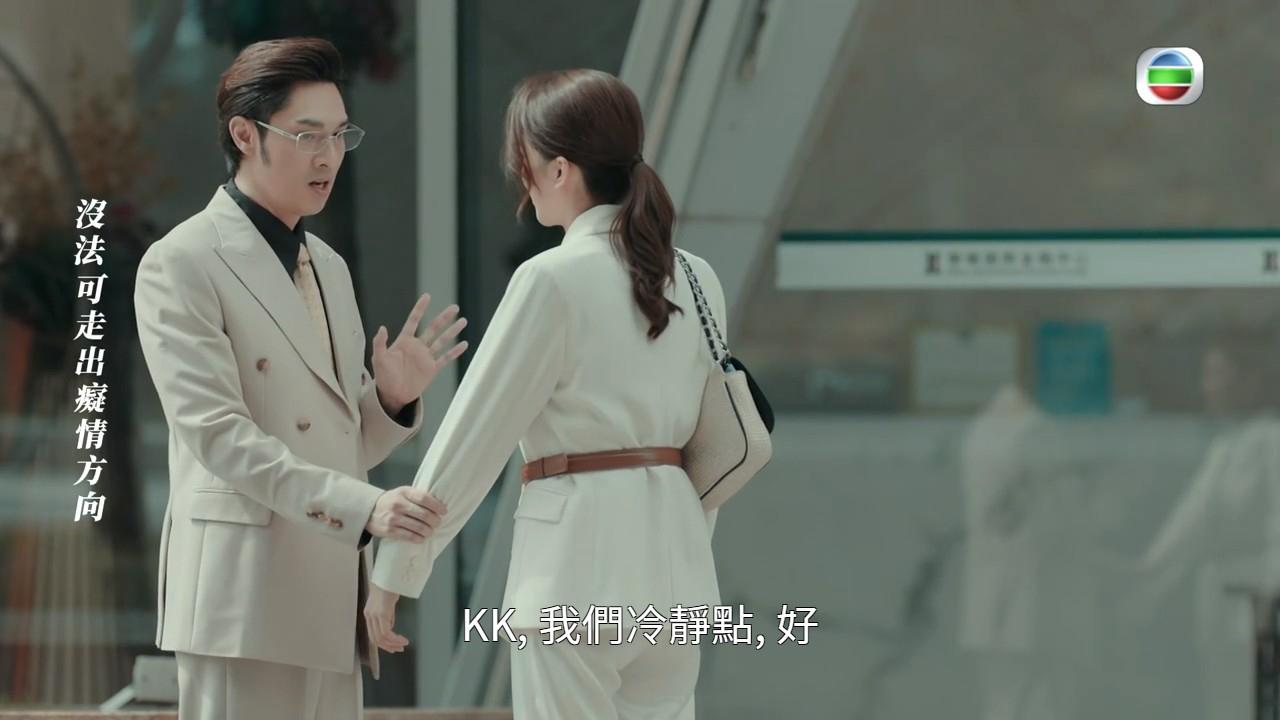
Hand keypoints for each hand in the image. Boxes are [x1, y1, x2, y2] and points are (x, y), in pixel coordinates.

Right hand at [365, 486, 447, 542]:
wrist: (369, 510)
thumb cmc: (392, 501)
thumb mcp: (403, 493)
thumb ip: (418, 497)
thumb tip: (439, 506)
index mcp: (404, 492)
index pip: (424, 498)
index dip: (437, 506)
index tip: (444, 511)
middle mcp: (398, 504)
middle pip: (424, 514)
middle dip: (435, 521)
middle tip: (438, 523)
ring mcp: (393, 518)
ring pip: (418, 527)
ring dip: (428, 531)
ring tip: (430, 531)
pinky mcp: (389, 530)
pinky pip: (409, 536)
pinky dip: (419, 538)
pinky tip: (422, 537)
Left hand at [365, 583, 407, 652]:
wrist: (389, 574)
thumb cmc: (389, 584)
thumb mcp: (387, 603)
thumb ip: (387, 615)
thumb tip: (391, 626)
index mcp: (369, 613)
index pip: (373, 634)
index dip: (383, 643)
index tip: (393, 647)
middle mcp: (369, 615)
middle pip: (376, 639)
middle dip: (388, 646)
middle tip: (399, 649)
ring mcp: (374, 615)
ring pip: (381, 638)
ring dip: (393, 644)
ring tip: (403, 644)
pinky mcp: (381, 613)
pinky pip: (386, 632)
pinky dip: (395, 639)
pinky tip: (402, 638)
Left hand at [372, 293, 468, 411]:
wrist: (392, 395)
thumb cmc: (383, 376)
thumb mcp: (378, 359)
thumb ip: (380, 343)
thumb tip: (382, 327)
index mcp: (404, 341)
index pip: (414, 320)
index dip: (420, 308)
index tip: (427, 296)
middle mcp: (417, 346)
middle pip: (433, 328)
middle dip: (444, 318)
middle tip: (455, 307)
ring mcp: (426, 357)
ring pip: (442, 341)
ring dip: (452, 331)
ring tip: (463, 321)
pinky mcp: (432, 369)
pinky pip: (445, 358)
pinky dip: (455, 352)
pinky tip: (464, 344)